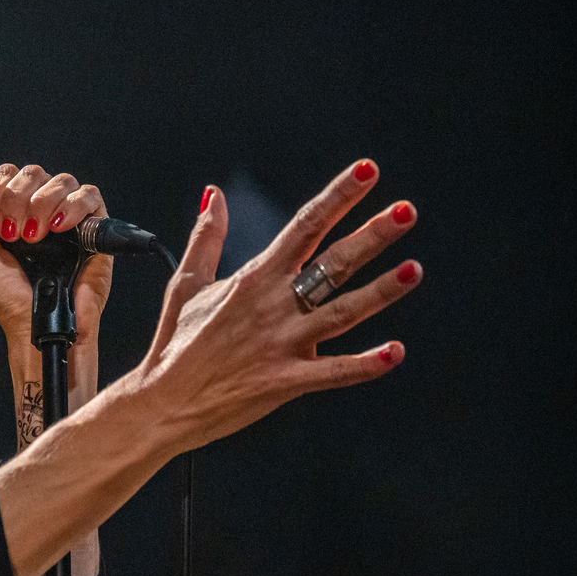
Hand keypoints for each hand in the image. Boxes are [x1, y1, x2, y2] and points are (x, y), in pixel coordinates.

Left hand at [0, 164, 113, 347]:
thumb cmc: (7, 296)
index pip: (7, 174)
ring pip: (61, 180)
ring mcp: (68, 216)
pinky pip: (90, 195)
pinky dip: (73, 206)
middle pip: (32, 173)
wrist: (34, 323)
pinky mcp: (94, 227)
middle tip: (12, 234)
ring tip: (34, 238)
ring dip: (42, 205)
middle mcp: (40, 209)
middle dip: (16, 201)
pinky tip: (58, 228)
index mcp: (11, 210)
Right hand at [125, 159, 420, 450]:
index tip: (367, 173)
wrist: (162, 402)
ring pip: (343, 311)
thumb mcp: (185, 283)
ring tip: (414, 269)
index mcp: (253, 278)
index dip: (338, 196)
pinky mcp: (285, 381)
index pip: (304, 225)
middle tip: (405, 211)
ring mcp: (282, 343)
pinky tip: (395, 352)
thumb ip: (207, 237)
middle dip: (373, 234)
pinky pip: (333, 372)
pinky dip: (365, 364)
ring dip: (381, 290)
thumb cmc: (175, 345)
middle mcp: (272, 306)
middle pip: (333, 262)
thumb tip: (215, 196)